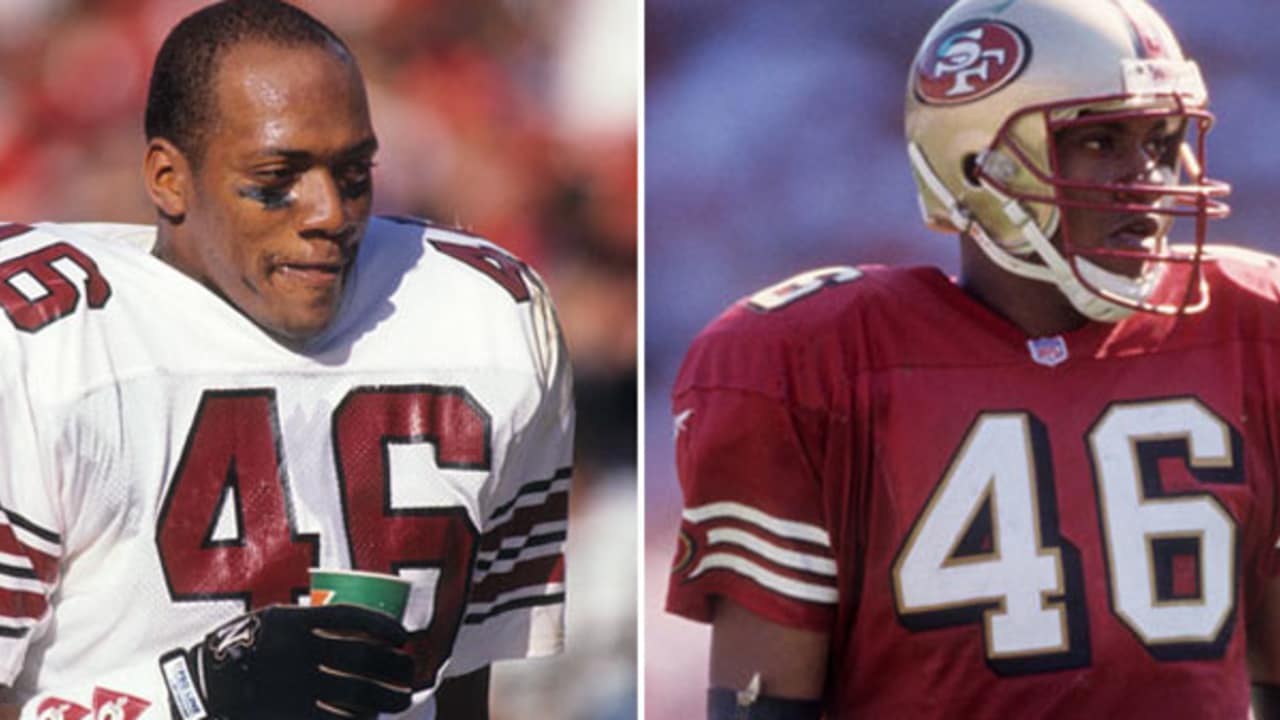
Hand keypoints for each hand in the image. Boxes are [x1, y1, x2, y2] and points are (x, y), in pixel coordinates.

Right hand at [165, 604, 413, 718]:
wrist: (195, 690)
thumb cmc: (233, 654)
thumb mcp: (263, 624)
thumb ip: (301, 623)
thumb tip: (347, 627)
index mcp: (290, 623)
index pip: (350, 618)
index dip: (382, 627)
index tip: (402, 636)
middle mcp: (295, 654)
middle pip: (361, 658)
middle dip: (393, 666)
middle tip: (410, 671)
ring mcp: (293, 689)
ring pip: (355, 693)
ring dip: (386, 697)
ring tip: (402, 700)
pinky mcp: (291, 716)